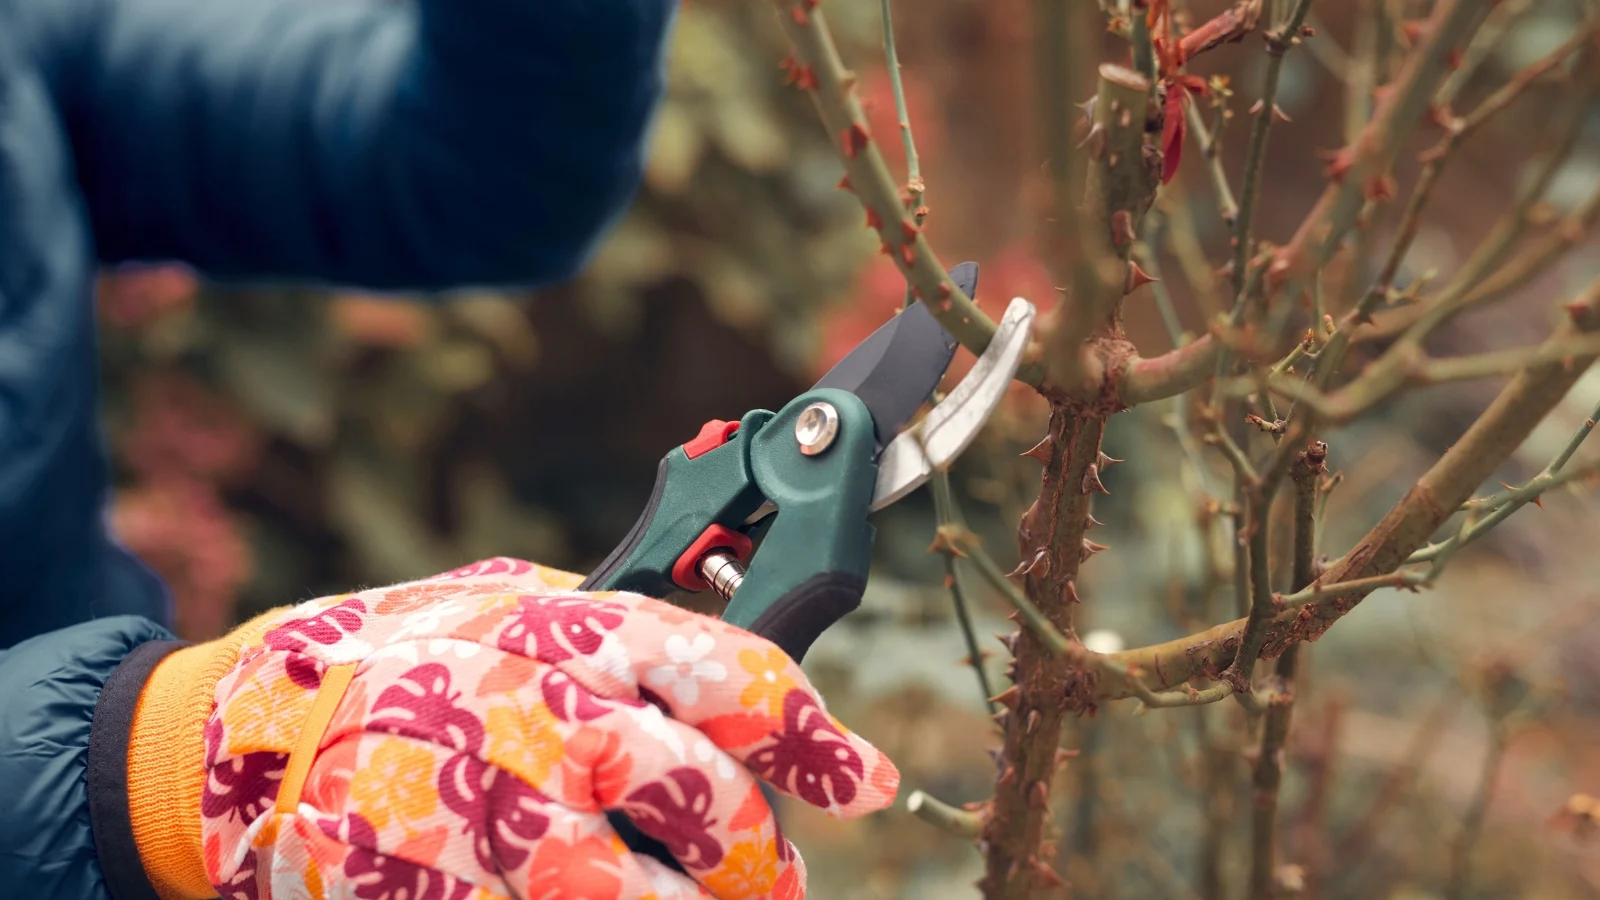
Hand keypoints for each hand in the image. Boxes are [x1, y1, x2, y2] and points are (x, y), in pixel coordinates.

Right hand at [198, 558, 898, 898]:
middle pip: (720, 812)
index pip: (742, 683)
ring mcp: (505, 827)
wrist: (238, 740)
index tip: (866, 781)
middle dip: (764, 858)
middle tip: (774, 874)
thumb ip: (616, 633)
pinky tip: (600, 896)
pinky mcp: (460, 898)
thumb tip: (724, 670)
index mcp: (579, 637)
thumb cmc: (391, 657)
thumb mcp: (509, 605)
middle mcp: (555, 727)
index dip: (820, 739)